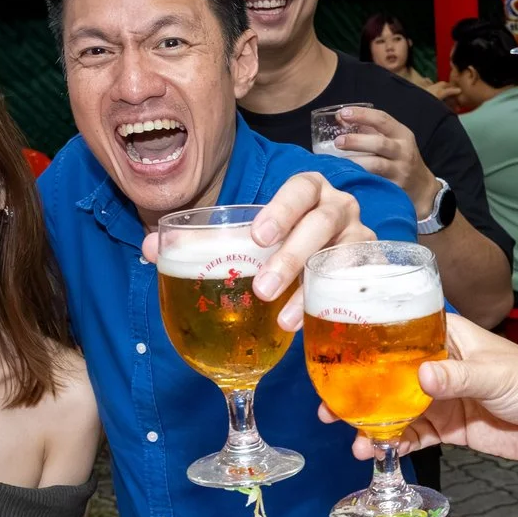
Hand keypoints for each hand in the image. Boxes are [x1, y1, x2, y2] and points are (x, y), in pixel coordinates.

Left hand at [139, 170, 372, 327]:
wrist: (321, 265)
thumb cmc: (277, 245)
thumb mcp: (242, 239)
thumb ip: (199, 242)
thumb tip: (148, 246)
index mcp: (309, 191)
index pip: (301, 187)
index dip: (282, 208)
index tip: (257, 236)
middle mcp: (340, 209)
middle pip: (324, 222)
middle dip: (293, 255)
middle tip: (263, 288)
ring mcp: (359, 239)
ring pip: (342, 256)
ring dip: (309, 287)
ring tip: (281, 320)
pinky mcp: (369, 272)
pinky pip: (356, 289)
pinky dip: (331, 308)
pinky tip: (305, 328)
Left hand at [326, 108, 435, 211]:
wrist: (421, 187)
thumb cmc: (400, 158)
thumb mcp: (392, 140)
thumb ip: (368, 130)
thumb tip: (340, 118)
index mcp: (402, 134)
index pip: (382, 119)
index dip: (362, 115)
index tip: (343, 113)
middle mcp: (403, 151)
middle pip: (380, 143)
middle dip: (356, 141)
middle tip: (338, 141)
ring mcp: (400, 171)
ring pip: (377, 165)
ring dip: (356, 162)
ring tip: (338, 161)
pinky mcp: (395, 188)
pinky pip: (375, 182)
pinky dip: (360, 178)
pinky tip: (347, 176)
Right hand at [336, 313, 517, 464]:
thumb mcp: (497, 375)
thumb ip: (458, 378)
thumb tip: (421, 378)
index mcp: (450, 338)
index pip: (401, 334)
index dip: (367, 344)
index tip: (336, 357)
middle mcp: (441, 365)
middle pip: (390, 376)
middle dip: (360, 392)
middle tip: (330, 408)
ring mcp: (443, 398)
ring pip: (398, 409)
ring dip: (373, 423)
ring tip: (352, 438)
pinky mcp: (451, 427)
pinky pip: (416, 434)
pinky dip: (396, 443)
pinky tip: (378, 451)